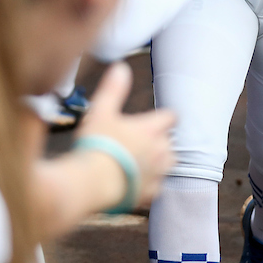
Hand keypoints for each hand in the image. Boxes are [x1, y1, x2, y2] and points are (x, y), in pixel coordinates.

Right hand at [74, 62, 175, 209]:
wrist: (91, 183)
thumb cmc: (96, 144)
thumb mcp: (101, 111)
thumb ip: (113, 89)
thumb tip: (121, 67)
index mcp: (151, 129)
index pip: (170, 117)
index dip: (165, 116)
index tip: (160, 117)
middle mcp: (160, 151)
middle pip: (171, 143)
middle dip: (162, 141)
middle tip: (146, 141)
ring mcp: (156, 174)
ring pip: (168, 166)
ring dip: (160, 163)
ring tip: (146, 162)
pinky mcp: (148, 194)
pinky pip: (156, 189)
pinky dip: (150, 185)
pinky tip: (137, 184)